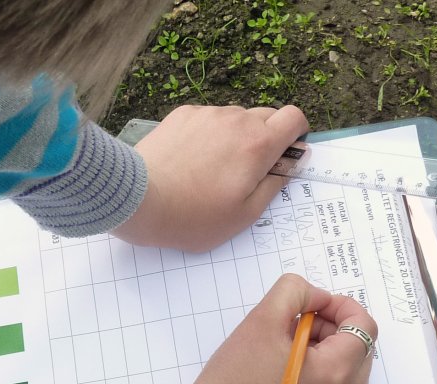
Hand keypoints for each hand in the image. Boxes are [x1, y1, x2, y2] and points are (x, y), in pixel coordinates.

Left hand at [113, 104, 307, 251]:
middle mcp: (237, 120)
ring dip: (236, 136)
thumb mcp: (244, 215)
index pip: (295, 118)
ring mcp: (208, 114)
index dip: (297, 134)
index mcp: (258, 144)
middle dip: (267, 138)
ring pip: (236, 118)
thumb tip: (291, 165)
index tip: (286, 154)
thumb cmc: (193, 216)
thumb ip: (274, 186)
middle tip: (248, 170)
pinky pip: (208, 119)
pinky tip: (190, 160)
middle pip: (267, 116)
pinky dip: (209, 134)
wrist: (139, 199)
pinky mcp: (183, 114)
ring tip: (213, 169)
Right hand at [165, 274, 377, 383]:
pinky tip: (291, 378)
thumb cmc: (232, 381)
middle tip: (293, 330)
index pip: (364, 326)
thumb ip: (295, 292)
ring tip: (288, 355)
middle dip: (332, 330)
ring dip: (328, 353)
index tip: (312, 307)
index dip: (340, 307)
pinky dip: (326, 377)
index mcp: (335, 374)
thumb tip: (319, 298)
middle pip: (360, 348)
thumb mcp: (261, 320)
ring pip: (352, 370)